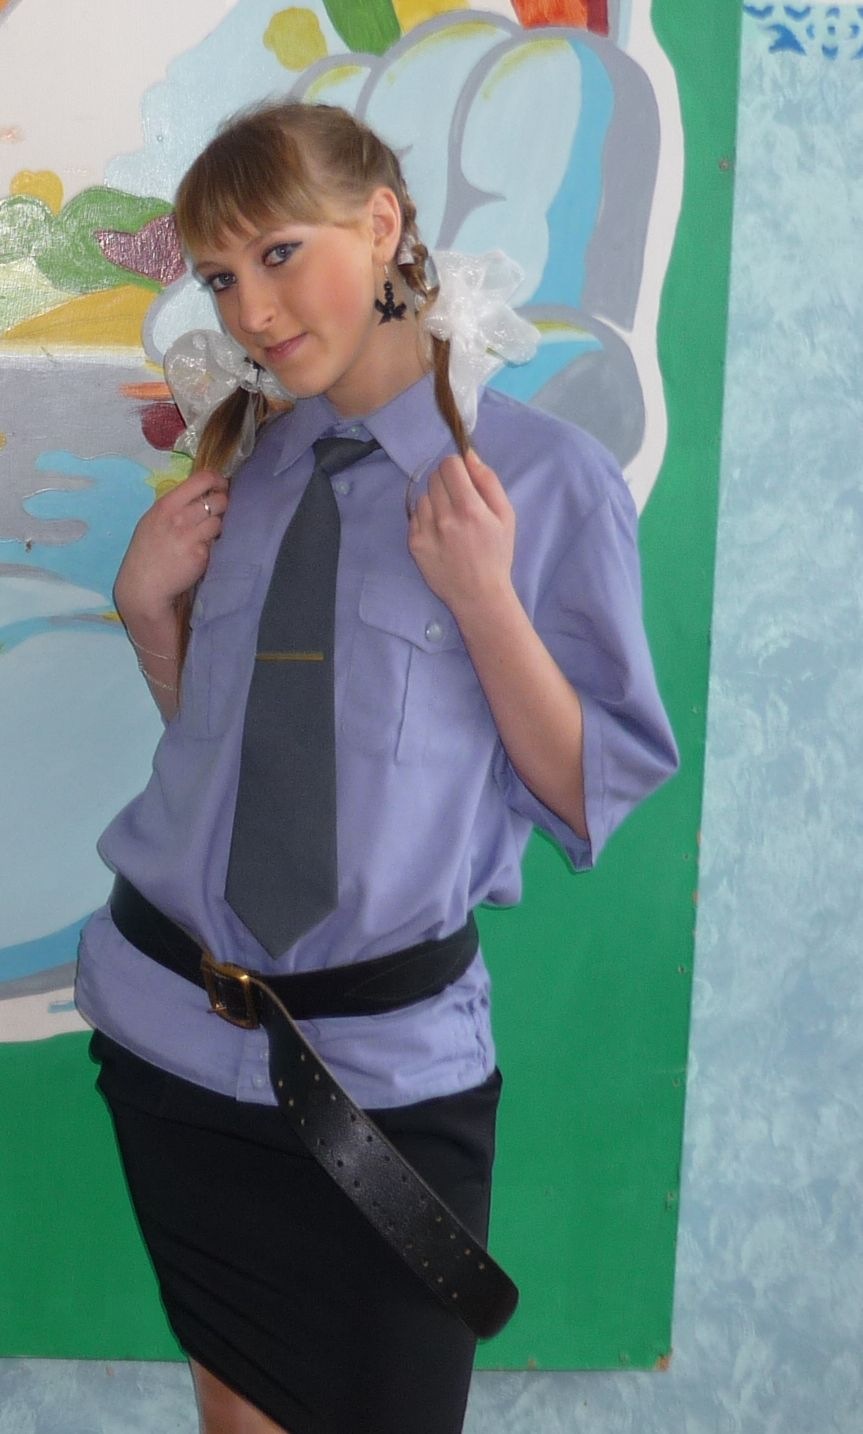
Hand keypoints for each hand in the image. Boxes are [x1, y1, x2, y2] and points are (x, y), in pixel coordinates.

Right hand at [114, 469, 228, 623]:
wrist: (144, 585)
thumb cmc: (147, 551)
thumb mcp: (153, 520)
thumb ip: (175, 505)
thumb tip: (201, 492)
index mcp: (167, 504)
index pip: (202, 479)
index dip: (218, 480)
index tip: (221, 486)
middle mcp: (180, 517)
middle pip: (218, 500)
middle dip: (222, 504)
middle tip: (216, 512)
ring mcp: (191, 536)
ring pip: (219, 521)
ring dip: (215, 527)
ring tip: (202, 535)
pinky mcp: (201, 554)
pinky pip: (214, 543)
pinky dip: (210, 546)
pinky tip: (197, 552)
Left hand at [407, 450, 514, 619]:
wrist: (479, 594)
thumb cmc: (497, 554)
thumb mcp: (506, 515)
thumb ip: (488, 481)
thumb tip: (468, 454)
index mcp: (470, 508)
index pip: (449, 465)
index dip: (457, 468)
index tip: (463, 479)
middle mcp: (444, 517)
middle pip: (434, 477)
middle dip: (447, 483)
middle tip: (459, 502)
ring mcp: (426, 531)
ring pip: (423, 496)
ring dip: (435, 501)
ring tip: (450, 521)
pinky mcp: (414, 543)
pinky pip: (415, 516)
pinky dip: (426, 519)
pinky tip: (440, 533)